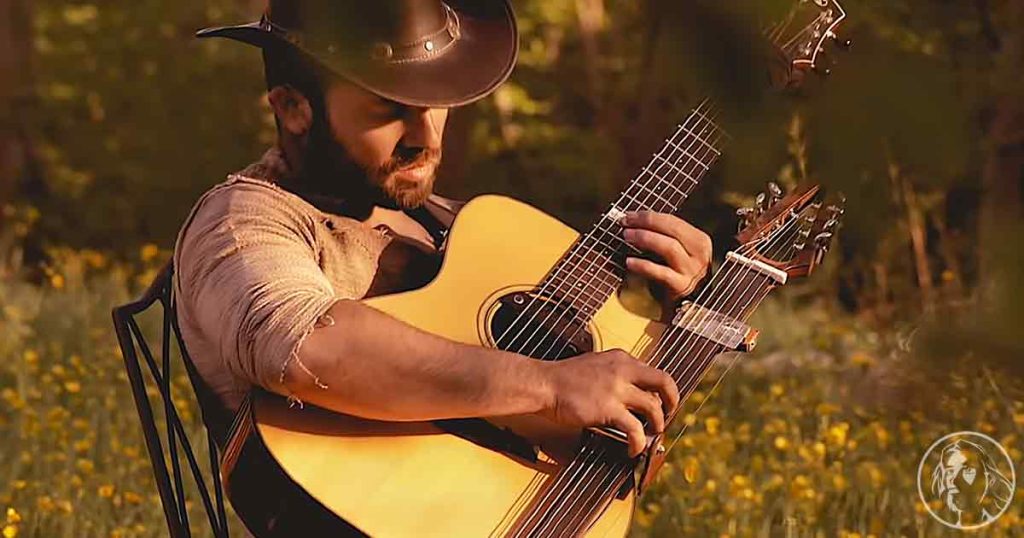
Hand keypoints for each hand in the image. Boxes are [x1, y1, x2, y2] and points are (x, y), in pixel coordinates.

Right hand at [538, 349, 679, 456]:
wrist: (543, 384)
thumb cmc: (563, 378)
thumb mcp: (595, 364)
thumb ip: (615, 373)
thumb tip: (630, 391)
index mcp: (621, 358)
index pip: (653, 371)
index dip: (661, 390)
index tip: (661, 402)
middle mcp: (623, 369)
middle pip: (664, 382)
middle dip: (672, 402)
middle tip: (668, 416)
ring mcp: (616, 389)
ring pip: (653, 407)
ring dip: (657, 424)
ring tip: (651, 434)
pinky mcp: (608, 408)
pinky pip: (635, 428)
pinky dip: (638, 442)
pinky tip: (633, 448)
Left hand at [622, 211, 712, 302]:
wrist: (690, 307)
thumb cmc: (678, 275)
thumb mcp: (680, 253)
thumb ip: (664, 237)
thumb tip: (634, 221)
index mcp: (699, 240)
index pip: (673, 221)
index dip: (648, 216)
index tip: (628, 215)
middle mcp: (699, 254)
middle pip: (672, 229)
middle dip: (646, 222)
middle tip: (625, 223)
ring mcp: (692, 271)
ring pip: (669, 247)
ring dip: (645, 238)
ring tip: (626, 236)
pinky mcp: (681, 286)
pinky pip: (661, 273)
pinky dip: (643, 265)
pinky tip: (629, 262)